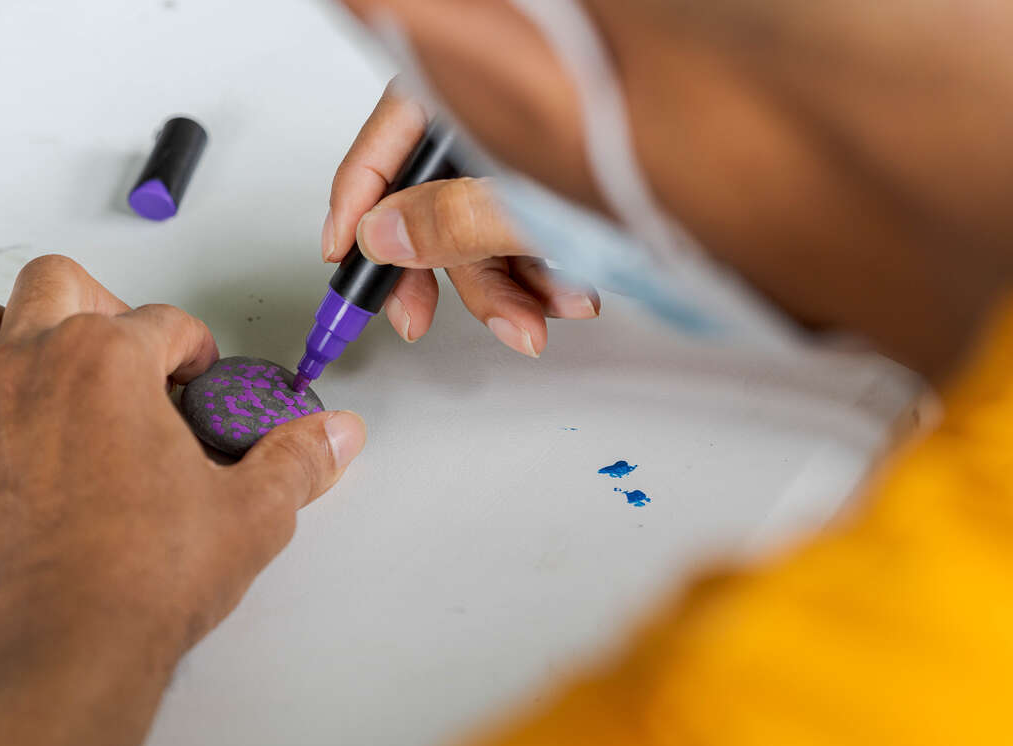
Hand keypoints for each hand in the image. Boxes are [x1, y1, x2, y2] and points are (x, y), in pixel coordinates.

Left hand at [0, 255, 366, 745]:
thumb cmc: (144, 578)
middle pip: (56, 283)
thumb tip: (337, 434)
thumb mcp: (251, 514)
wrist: (62, 647)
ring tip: (30, 364)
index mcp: (111, 360)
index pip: (163, 322)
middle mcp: (31, 362)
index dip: (189, 347)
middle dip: (95, 305)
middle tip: (117, 356)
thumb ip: (298, 460)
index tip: (193, 378)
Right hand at [338, 1, 1012, 379]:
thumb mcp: (530, 179)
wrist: (745, 124)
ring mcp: (534, 142)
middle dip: (443, 274)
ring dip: (509, 280)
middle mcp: (494, 110)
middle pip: (432, 201)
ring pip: (489, 222)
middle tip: (428, 325)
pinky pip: (537, 223)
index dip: (348, 209)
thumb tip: (380, 236)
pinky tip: (574, 285)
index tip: (336, 262)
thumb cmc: (636, 115)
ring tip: (551, 309)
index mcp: (464, 83)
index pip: (375, 146)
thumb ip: (448, 213)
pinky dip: (547, 263)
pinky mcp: (571, 172)